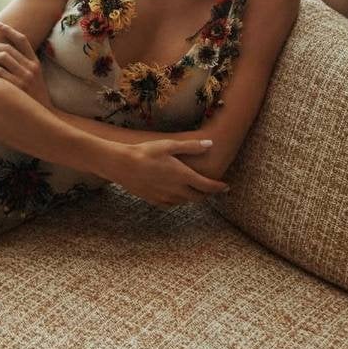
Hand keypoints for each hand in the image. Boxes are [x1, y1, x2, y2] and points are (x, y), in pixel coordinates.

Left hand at [0, 21, 54, 109]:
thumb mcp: (35, 78)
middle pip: (7, 48)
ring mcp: (25, 77)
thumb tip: (3, 55)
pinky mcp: (17, 87)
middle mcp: (31, 67)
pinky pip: (0, 72)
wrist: (43, 116)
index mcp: (35, 63)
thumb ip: (23, 65)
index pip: (22, 40)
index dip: (9, 30)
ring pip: (2, 57)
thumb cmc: (34, 98)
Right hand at [108, 138, 229, 208]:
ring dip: (191, 197)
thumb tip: (210, 144)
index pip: (207, 186)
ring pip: (184, 201)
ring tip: (192, 189)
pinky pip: (171, 204)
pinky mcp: (154, 200)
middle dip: (206, 194)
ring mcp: (165, 197)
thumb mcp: (169, 145)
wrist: (122, 165)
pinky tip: (174, 193)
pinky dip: (177, 200)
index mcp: (183, 176)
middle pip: (198, 197)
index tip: (226, 187)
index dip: (218, 187)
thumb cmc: (146, 152)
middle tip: (210, 189)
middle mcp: (176, 190)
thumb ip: (191, 146)